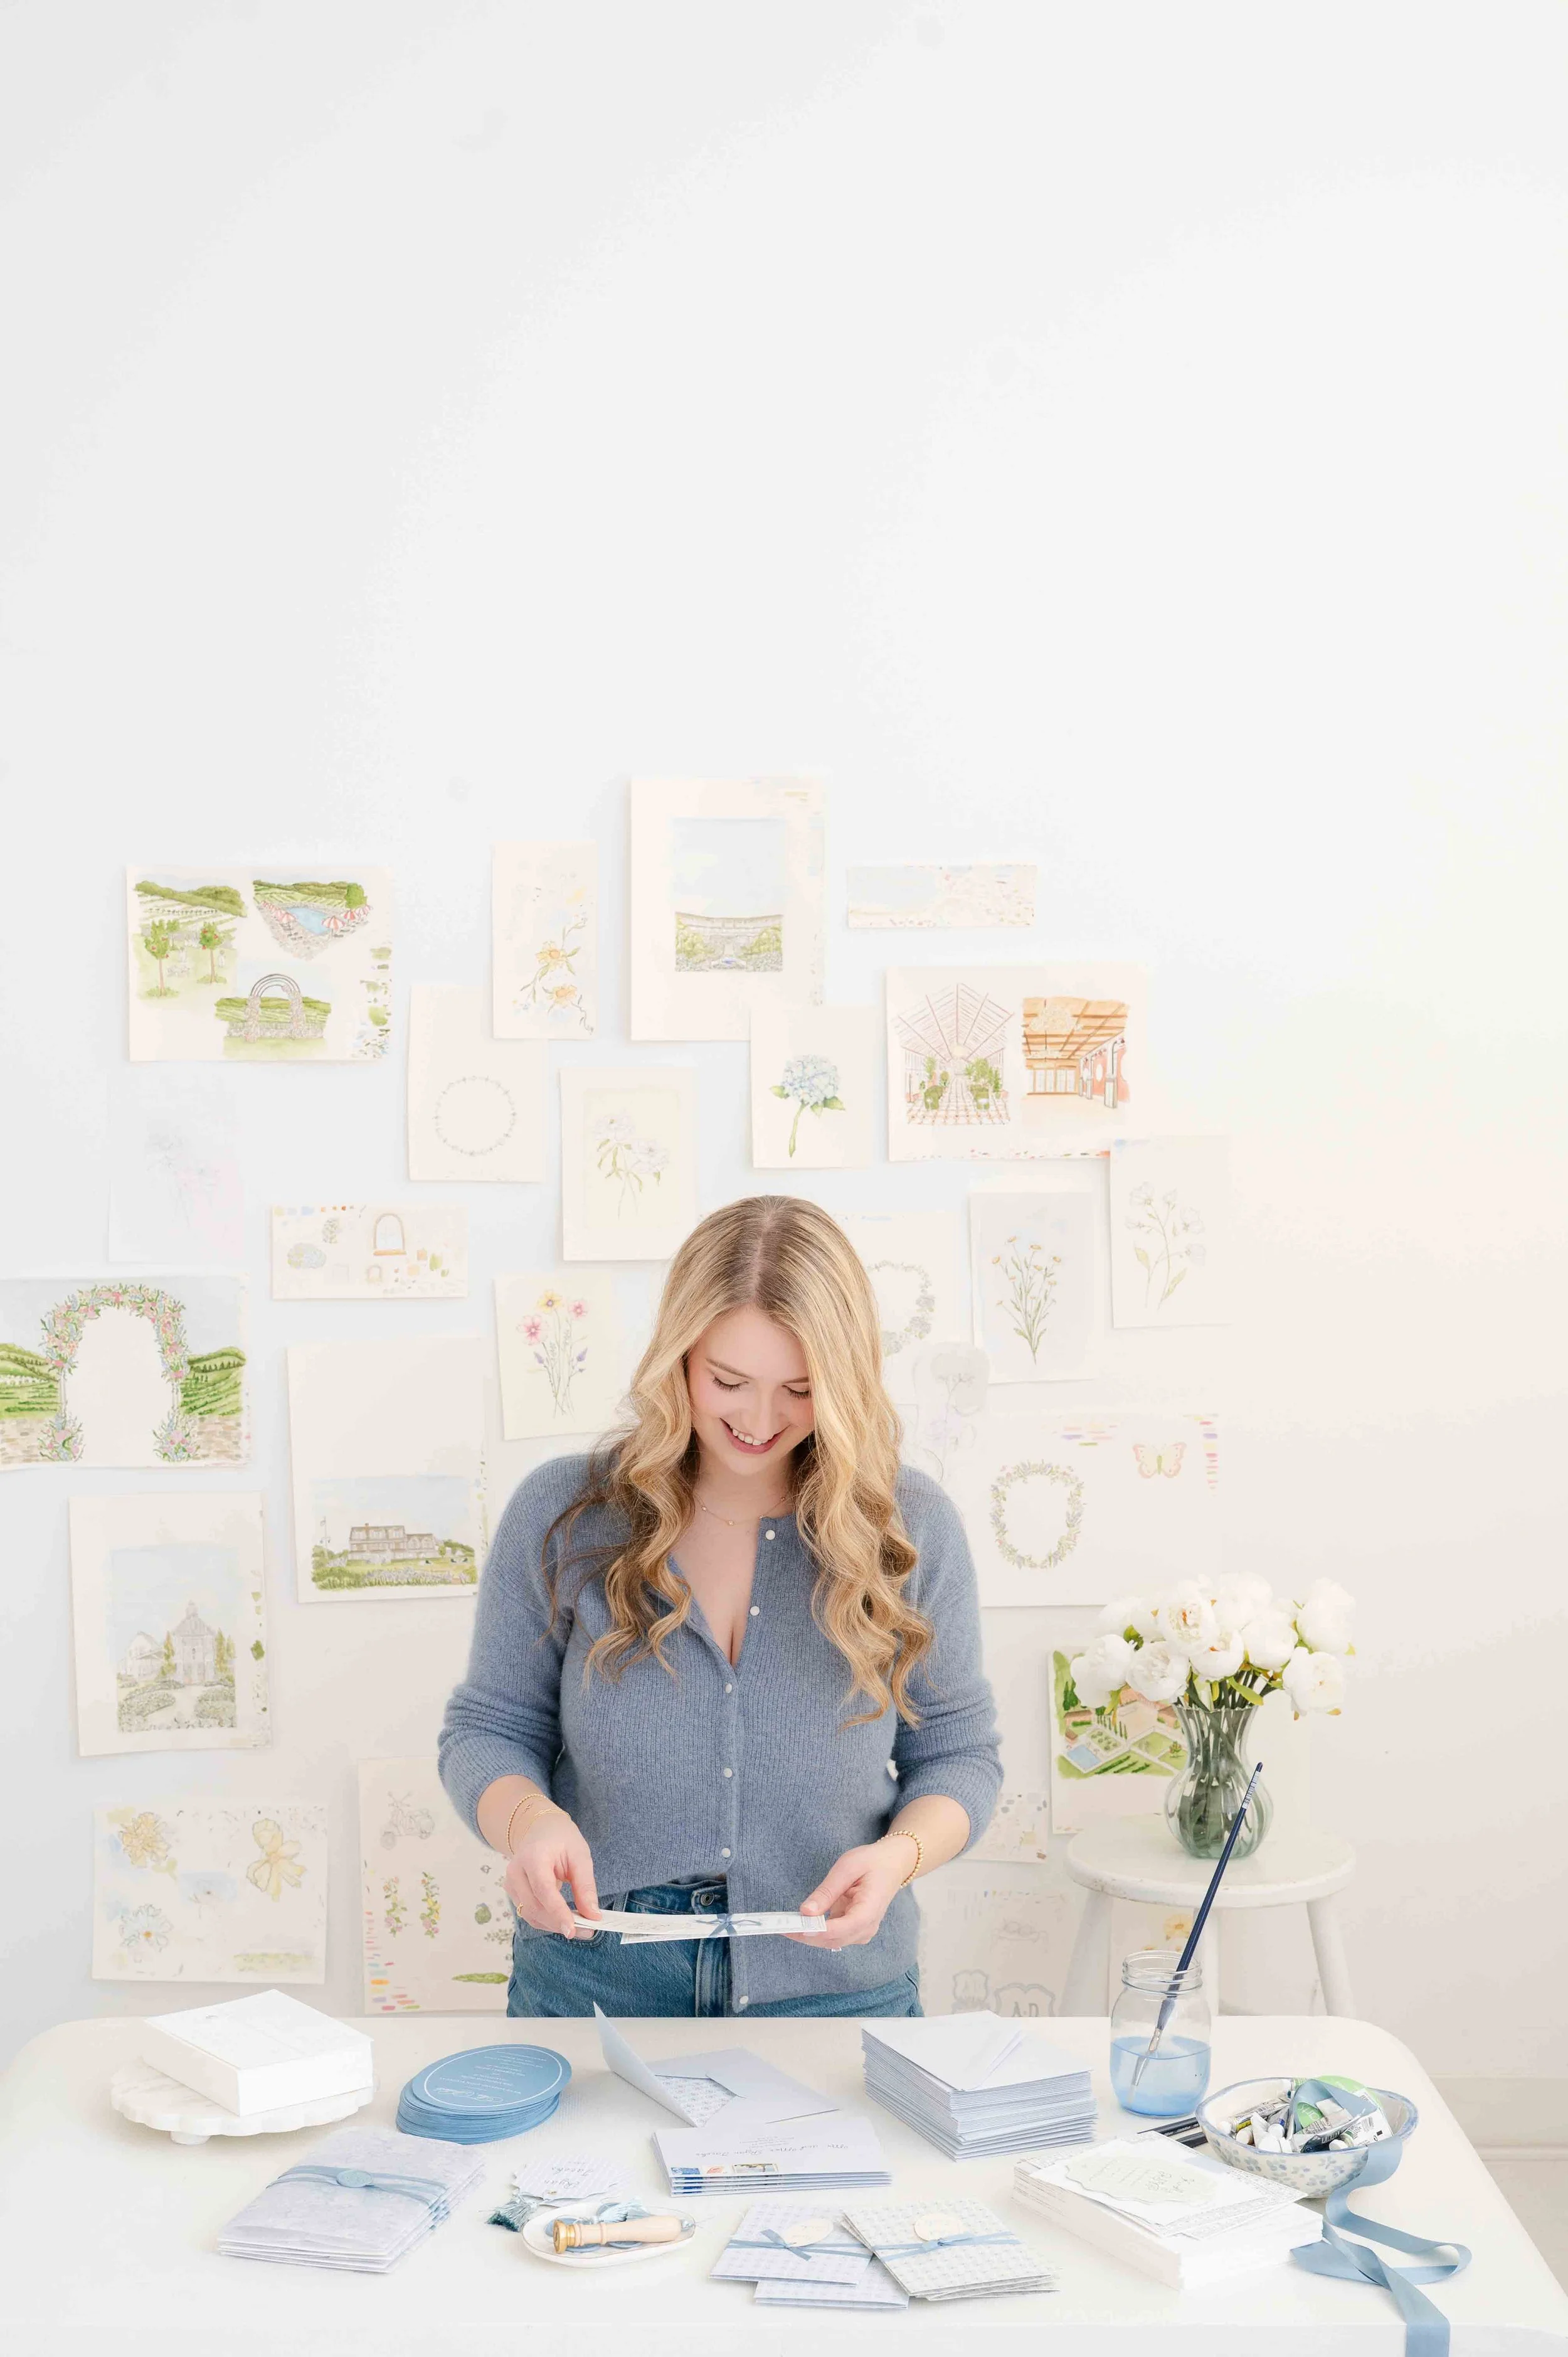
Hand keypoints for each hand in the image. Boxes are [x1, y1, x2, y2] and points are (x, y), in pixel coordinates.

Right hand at [504, 1804, 600, 1938]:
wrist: (540, 1829)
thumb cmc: (561, 1838)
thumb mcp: (580, 1855)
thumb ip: (585, 1886)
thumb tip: (593, 1915)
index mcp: (533, 1856)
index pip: (543, 1890)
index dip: (557, 1912)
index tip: (573, 1930)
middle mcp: (516, 1871)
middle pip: (534, 1907)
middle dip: (559, 1922)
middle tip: (586, 1930)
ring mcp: (511, 1883)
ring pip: (530, 1915)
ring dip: (553, 1925)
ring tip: (579, 1926)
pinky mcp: (513, 1892)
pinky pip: (528, 1913)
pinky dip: (546, 1921)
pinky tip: (563, 1919)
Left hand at [789, 1838, 911, 1949]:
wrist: (892, 1864)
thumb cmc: (871, 1862)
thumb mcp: (847, 1868)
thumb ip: (827, 1891)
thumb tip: (805, 1912)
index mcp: (869, 1910)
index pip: (841, 1929)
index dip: (817, 1931)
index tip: (796, 1926)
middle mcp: (867, 1927)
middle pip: (833, 1940)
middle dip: (805, 1935)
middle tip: (779, 1925)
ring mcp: (862, 1931)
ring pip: (831, 1941)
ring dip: (808, 1935)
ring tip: (785, 1924)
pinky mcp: (855, 1930)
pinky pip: (833, 1936)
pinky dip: (816, 1931)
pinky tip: (800, 1923)